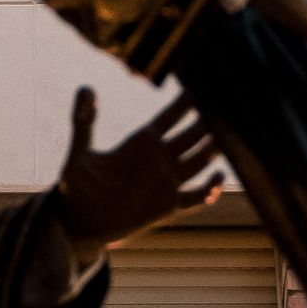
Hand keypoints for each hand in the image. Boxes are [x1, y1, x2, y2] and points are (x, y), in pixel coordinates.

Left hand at [54, 88, 220, 252]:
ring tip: (229, 139)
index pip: (170, 117)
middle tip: (226, 106)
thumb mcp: (79, 152)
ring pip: (199, 162)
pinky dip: (209, 191)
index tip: (201, 84)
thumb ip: (83, 121)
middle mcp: (159, 159)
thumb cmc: (77, 186)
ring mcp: (166, 182)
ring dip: (213, 151)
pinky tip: (217, 181)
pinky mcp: (167, 207)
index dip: (185, 102)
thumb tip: (85, 88)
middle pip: (192, 135)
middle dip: (208, 121)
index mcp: (142, 142)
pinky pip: (196, 198)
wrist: (79, 223)